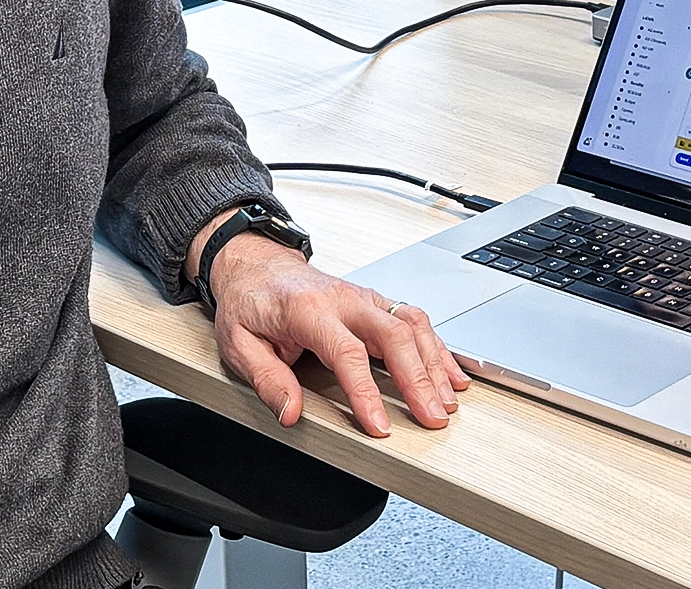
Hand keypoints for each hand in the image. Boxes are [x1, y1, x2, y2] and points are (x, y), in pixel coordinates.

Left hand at [199, 231, 469, 435]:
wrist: (257, 266)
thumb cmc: (250, 302)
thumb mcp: (239, 343)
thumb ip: (266, 378)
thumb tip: (289, 411)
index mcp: (308, 309)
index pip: (347, 352)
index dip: (366, 392)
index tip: (379, 424)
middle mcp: (344, 300)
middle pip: (393, 335)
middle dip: (419, 380)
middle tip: (431, 417)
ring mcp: (364, 298)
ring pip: (412, 324)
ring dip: (434, 365)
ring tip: (447, 402)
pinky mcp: (376, 302)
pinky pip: (415, 320)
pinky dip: (438, 349)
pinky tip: (452, 375)